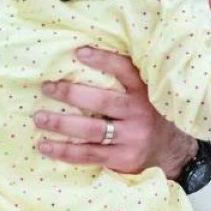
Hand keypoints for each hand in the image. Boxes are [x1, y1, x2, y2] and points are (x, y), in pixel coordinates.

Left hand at [33, 46, 197, 176]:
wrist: (171, 152)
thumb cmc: (148, 116)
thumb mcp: (147, 95)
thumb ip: (125, 83)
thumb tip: (84, 59)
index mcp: (144, 93)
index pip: (125, 70)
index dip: (103, 60)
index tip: (79, 52)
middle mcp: (139, 113)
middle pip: (102, 102)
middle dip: (71, 94)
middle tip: (47, 87)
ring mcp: (131, 137)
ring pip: (91, 130)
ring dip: (61, 124)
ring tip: (39, 118)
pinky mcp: (122, 158)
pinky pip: (88, 155)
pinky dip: (64, 151)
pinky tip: (45, 146)